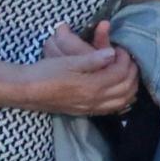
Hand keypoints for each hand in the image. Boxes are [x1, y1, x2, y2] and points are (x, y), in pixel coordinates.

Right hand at [17, 25, 138, 117]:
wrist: (27, 91)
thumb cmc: (46, 72)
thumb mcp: (68, 61)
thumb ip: (92, 59)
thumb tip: (113, 53)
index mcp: (92, 85)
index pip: (120, 73)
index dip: (124, 59)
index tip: (120, 49)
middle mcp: (96, 99)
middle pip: (126, 88)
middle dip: (132, 72)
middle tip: (127, 60)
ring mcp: (92, 107)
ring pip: (123, 101)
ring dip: (130, 86)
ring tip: (127, 73)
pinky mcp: (86, 111)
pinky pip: (113, 108)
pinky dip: (122, 98)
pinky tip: (118, 90)